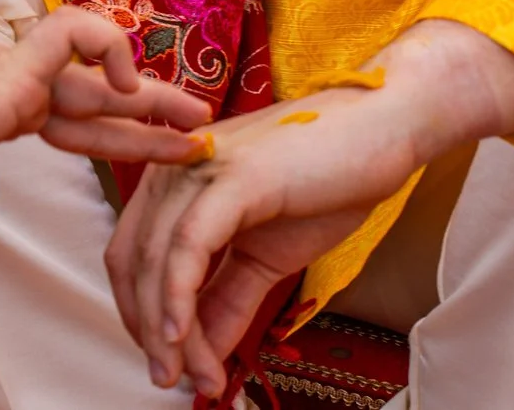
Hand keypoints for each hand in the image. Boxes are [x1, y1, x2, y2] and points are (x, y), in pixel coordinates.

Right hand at [0, 5, 213, 244]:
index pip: (64, 118)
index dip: (114, 135)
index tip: (158, 153)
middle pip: (91, 93)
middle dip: (149, 113)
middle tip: (200, 129)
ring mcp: (5, 71)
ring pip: (94, 63)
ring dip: (150, 90)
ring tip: (196, 118)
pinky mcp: (9, 64)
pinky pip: (74, 30)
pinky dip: (108, 43)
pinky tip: (126, 76)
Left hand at [103, 19, 513, 397]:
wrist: (382, 132)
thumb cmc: (327, 181)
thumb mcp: (268, 253)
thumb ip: (229, 299)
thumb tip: (203, 353)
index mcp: (174, 182)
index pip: (131, 258)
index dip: (141, 317)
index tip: (167, 363)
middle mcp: (172, 170)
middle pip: (131, 264)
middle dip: (149, 333)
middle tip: (172, 382)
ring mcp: (198, 168)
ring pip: (155, 261)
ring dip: (167, 331)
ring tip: (190, 378)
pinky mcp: (231, 176)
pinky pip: (188, 246)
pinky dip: (179, 297)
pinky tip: (184, 339)